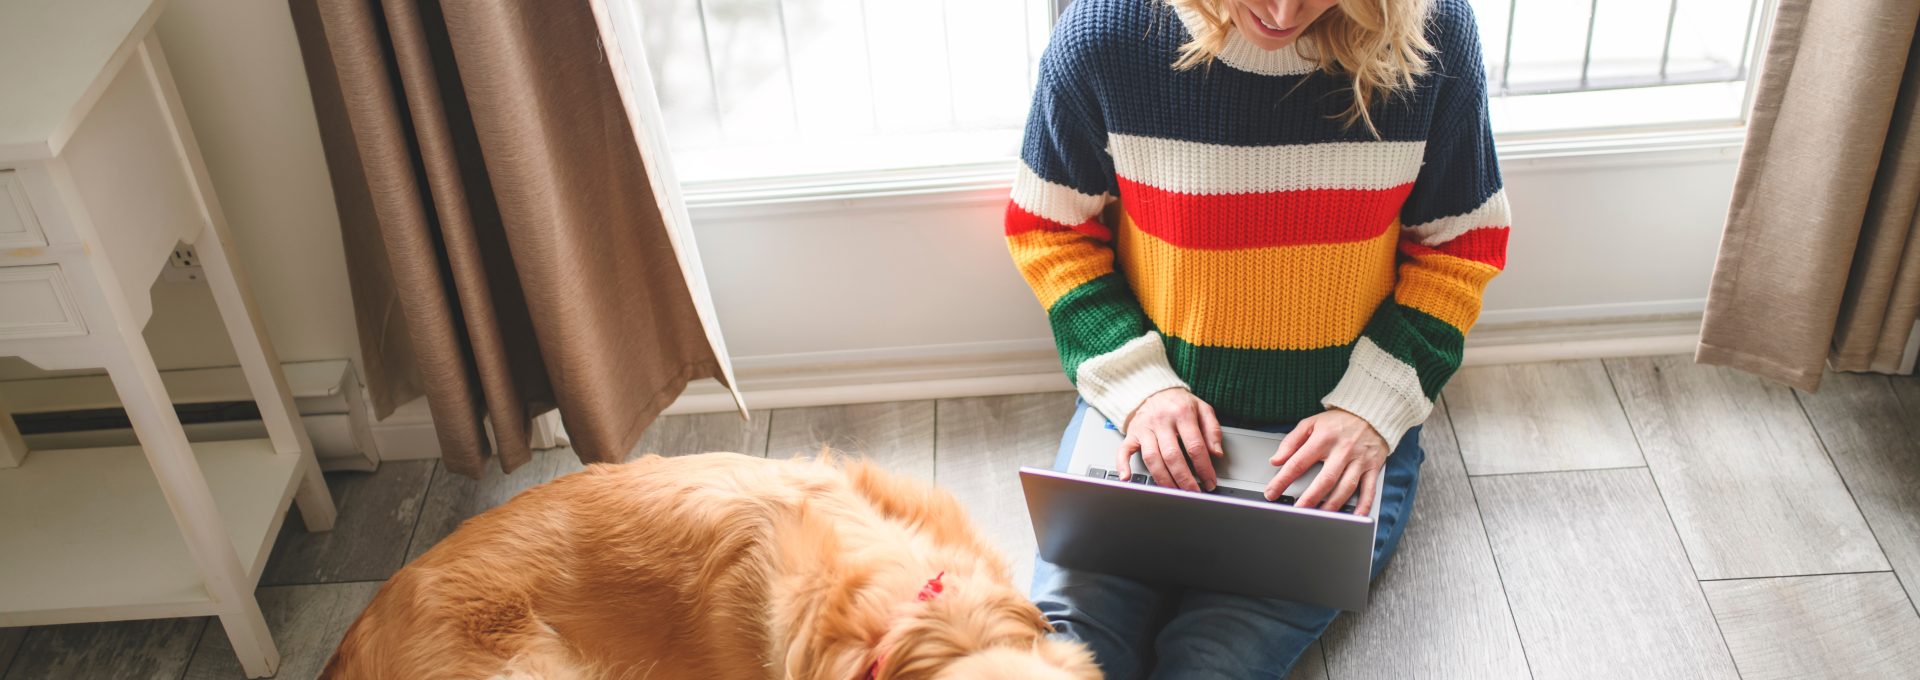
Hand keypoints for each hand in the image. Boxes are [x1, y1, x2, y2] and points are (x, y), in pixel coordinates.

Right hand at [1119, 388, 1223, 491]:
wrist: (1154, 390)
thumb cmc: (1179, 403)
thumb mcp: (1202, 408)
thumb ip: (1213, 430)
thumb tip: (1217, 453)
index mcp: (1182, 414)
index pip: (1195, 446)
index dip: (1204, 467)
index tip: (1209, 481)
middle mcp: (1161, 421)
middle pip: (1172, 456)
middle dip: (1184, 478)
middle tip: (1193, 492)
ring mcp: (1145, 429)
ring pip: (1152, 458)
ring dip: (1163, 479)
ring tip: (1174, 492)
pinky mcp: (1132, 434)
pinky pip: (1124, 450)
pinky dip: (1123, 465)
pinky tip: (1127, 478)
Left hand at [1264, 408, 1389, 514]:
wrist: (1372, 413)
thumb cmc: (1338, 421)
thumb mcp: (1311, 423)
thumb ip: (1291, 441)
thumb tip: (1275, 459)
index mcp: (1324, 438)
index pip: (1299, 462)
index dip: (1283, 479)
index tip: (1272, 492)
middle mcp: (1342, 450)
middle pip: (1325, 479)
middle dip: (1310, 498)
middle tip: (1297, 512)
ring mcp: (1359, 460)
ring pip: (1346, 487)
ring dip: (1332, 505)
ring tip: (1319, 518)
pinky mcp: (1373, 467)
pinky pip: (1369, 489)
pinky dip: (1363, 505)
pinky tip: (1355, 517)